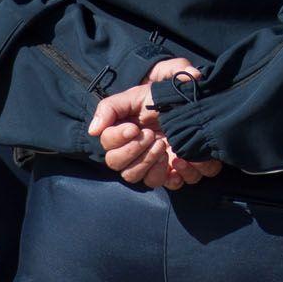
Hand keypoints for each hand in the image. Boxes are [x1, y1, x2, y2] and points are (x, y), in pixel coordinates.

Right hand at [87, 58, 221, 189]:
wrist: (189, 99)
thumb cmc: (159, 96)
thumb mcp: (135, 95)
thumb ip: (110, 108)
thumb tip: (93, 131)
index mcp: (125, 141)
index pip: (110, 153)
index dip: (118, 142)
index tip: (133, 128)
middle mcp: (139, 157)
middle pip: (125, 172)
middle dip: (137, 152)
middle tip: (152, 135)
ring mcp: (159, 166)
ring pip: (146, 182)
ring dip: (154, 165)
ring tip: (164, 145)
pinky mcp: (179, 171)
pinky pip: (174, 185)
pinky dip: (178, 176)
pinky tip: (180, 160)